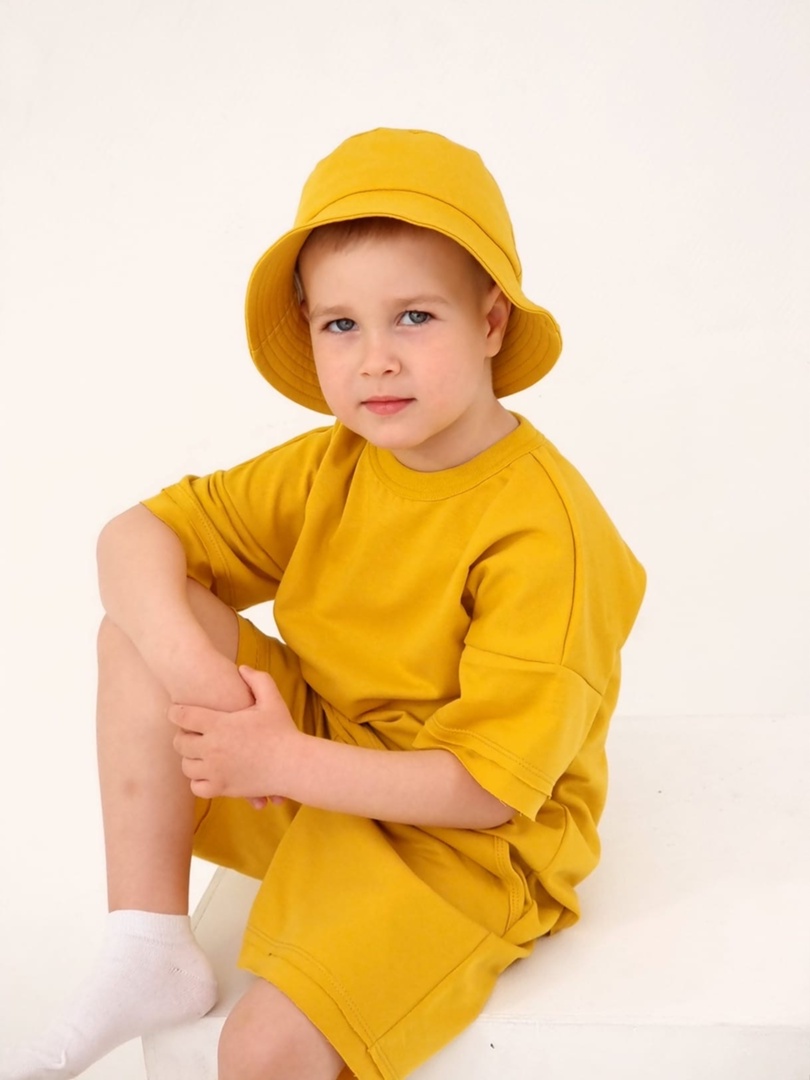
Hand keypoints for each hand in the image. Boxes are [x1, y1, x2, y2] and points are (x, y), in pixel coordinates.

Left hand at [169, 665, 299, 802]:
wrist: (294, 765)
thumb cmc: (284, 731)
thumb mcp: (272, 699)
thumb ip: (257, 679)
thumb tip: (242, 668)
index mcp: (220, 725)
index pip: (182, 716)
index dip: (175, 712)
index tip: (177, 711)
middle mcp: (213, 748)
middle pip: (179, 742)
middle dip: (183, 736)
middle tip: (191, 733)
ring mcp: (216, 771)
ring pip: (186, 765)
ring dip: (191, 758)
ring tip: (201, 752)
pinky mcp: (222, 788)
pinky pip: (197, 786)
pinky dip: (199, 780)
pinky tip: (210, 771)